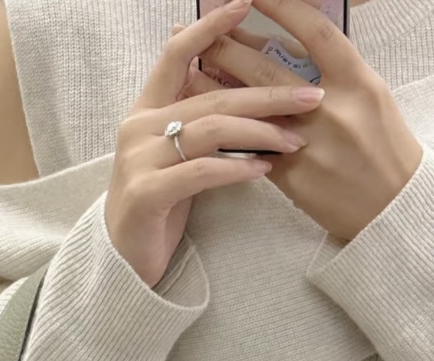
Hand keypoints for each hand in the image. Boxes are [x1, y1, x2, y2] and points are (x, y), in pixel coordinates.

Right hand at [105, 0, 324, 287]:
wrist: (121, 261)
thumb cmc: (158, 210)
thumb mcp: (177, 160)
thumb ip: (199, 127)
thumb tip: (249, 97)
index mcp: (145, 113)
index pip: (176, 55)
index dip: (211, 28)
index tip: (244, 3)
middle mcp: (137, 129)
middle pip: (211, 96)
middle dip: (266, 94)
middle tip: (312, 96)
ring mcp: (138, 160)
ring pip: (209, 130)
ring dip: (260, 132)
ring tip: (296, 140)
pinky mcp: (146, 193)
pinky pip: (200, 171)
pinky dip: (236, 167)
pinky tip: (263, 169)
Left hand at [184, 0, 423, 240]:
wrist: (390, 208)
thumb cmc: (383, 147)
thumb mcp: (368, 97)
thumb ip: (331, 73)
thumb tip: (287, 48)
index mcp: (356, 82)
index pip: (314, 33)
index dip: (282, 8)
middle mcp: (330, 110)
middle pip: (268, 71)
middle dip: (229, 47)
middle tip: (203, 29)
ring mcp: (308, 145)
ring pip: (251, 111)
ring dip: (215, 87)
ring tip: (189, 67)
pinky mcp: (290, 178)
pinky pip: (251, 150)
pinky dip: (225, 130)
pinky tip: (202, 119)